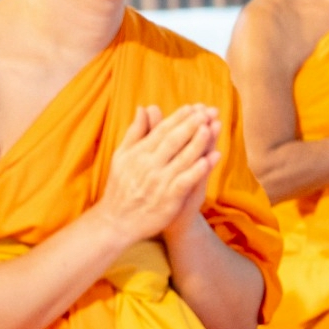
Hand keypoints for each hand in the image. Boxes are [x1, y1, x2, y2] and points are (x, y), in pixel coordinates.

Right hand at [97, 105, 221, 243]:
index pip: (161, 131)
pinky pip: (184, 182)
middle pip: (173, 141)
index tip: (193, 107)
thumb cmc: (121, 186)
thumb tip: (144, 107)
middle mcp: (148, 165)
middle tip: (207, 111)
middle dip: (191, 124)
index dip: (178, 118)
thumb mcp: (122, 156)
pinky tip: (211, 159)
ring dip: (197, 143)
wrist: (116, 222)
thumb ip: (136, 132)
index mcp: (138, 153)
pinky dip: (197, 170)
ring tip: (211, 127)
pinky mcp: (168, 199)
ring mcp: (158, 182)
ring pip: (181, 159)